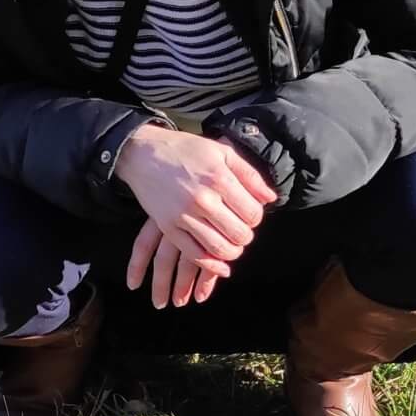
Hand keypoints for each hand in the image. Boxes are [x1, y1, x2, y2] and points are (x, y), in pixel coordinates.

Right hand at [112, 126, 278, 307]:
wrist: (144, 153)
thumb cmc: (186, 150)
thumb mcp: (222, 152)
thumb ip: (250, 175)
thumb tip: (271, 198)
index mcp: (219, 179)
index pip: (252, 214)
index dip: (256, 218)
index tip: (249, 214)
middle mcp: (203, 199)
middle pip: (239, 234)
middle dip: (245, 236)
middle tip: (241, 230)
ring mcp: (183, 215)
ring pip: (219, 249)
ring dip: (232, 252)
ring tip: (232, 244)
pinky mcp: (168, 227)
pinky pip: (194, 254)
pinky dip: (211, 264)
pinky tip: (220, 264)